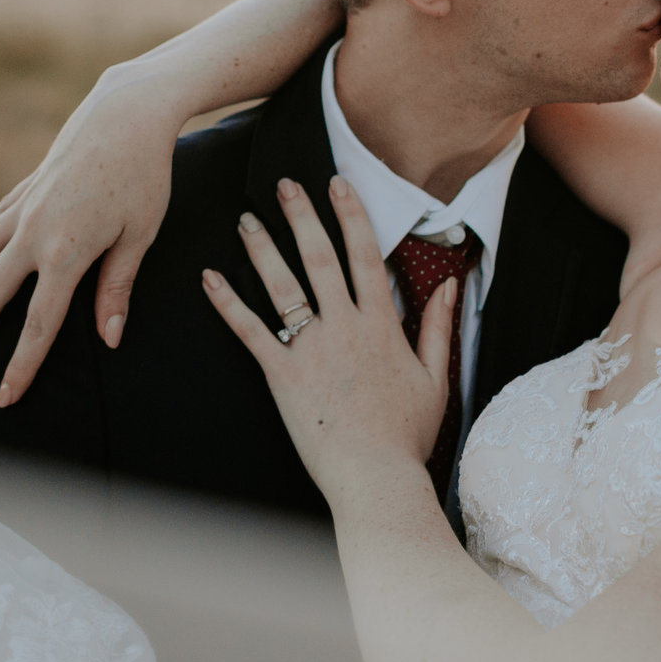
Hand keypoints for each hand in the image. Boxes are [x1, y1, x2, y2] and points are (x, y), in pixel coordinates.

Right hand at [0, 73, 186, 403]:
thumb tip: (108, 339)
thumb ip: (117, 287)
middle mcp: (34, 232)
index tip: (6, 397)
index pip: (38, 324)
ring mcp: (25, 207)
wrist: (127, 112)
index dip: (21, 365)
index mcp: (65, 252)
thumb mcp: (139, 235)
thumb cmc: (145, 175)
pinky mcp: (27, 187)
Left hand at [204, 175, 454, 496]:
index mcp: (381, 324)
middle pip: (319, 258)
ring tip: (247, 219)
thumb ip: (438, 326)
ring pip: (283, 286)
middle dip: (302, 216)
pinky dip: (228, 303)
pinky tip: (211, 278)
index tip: (338, 185)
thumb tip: (449, 283)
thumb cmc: (407, 434)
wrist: (375, 476)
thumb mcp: (436, 376)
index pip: (365, 255)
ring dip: (263, 249)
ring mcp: (311, 349)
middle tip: (285, 185)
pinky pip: (250, 331)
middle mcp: (344, 326)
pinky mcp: (282, 374)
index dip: (351, 216)